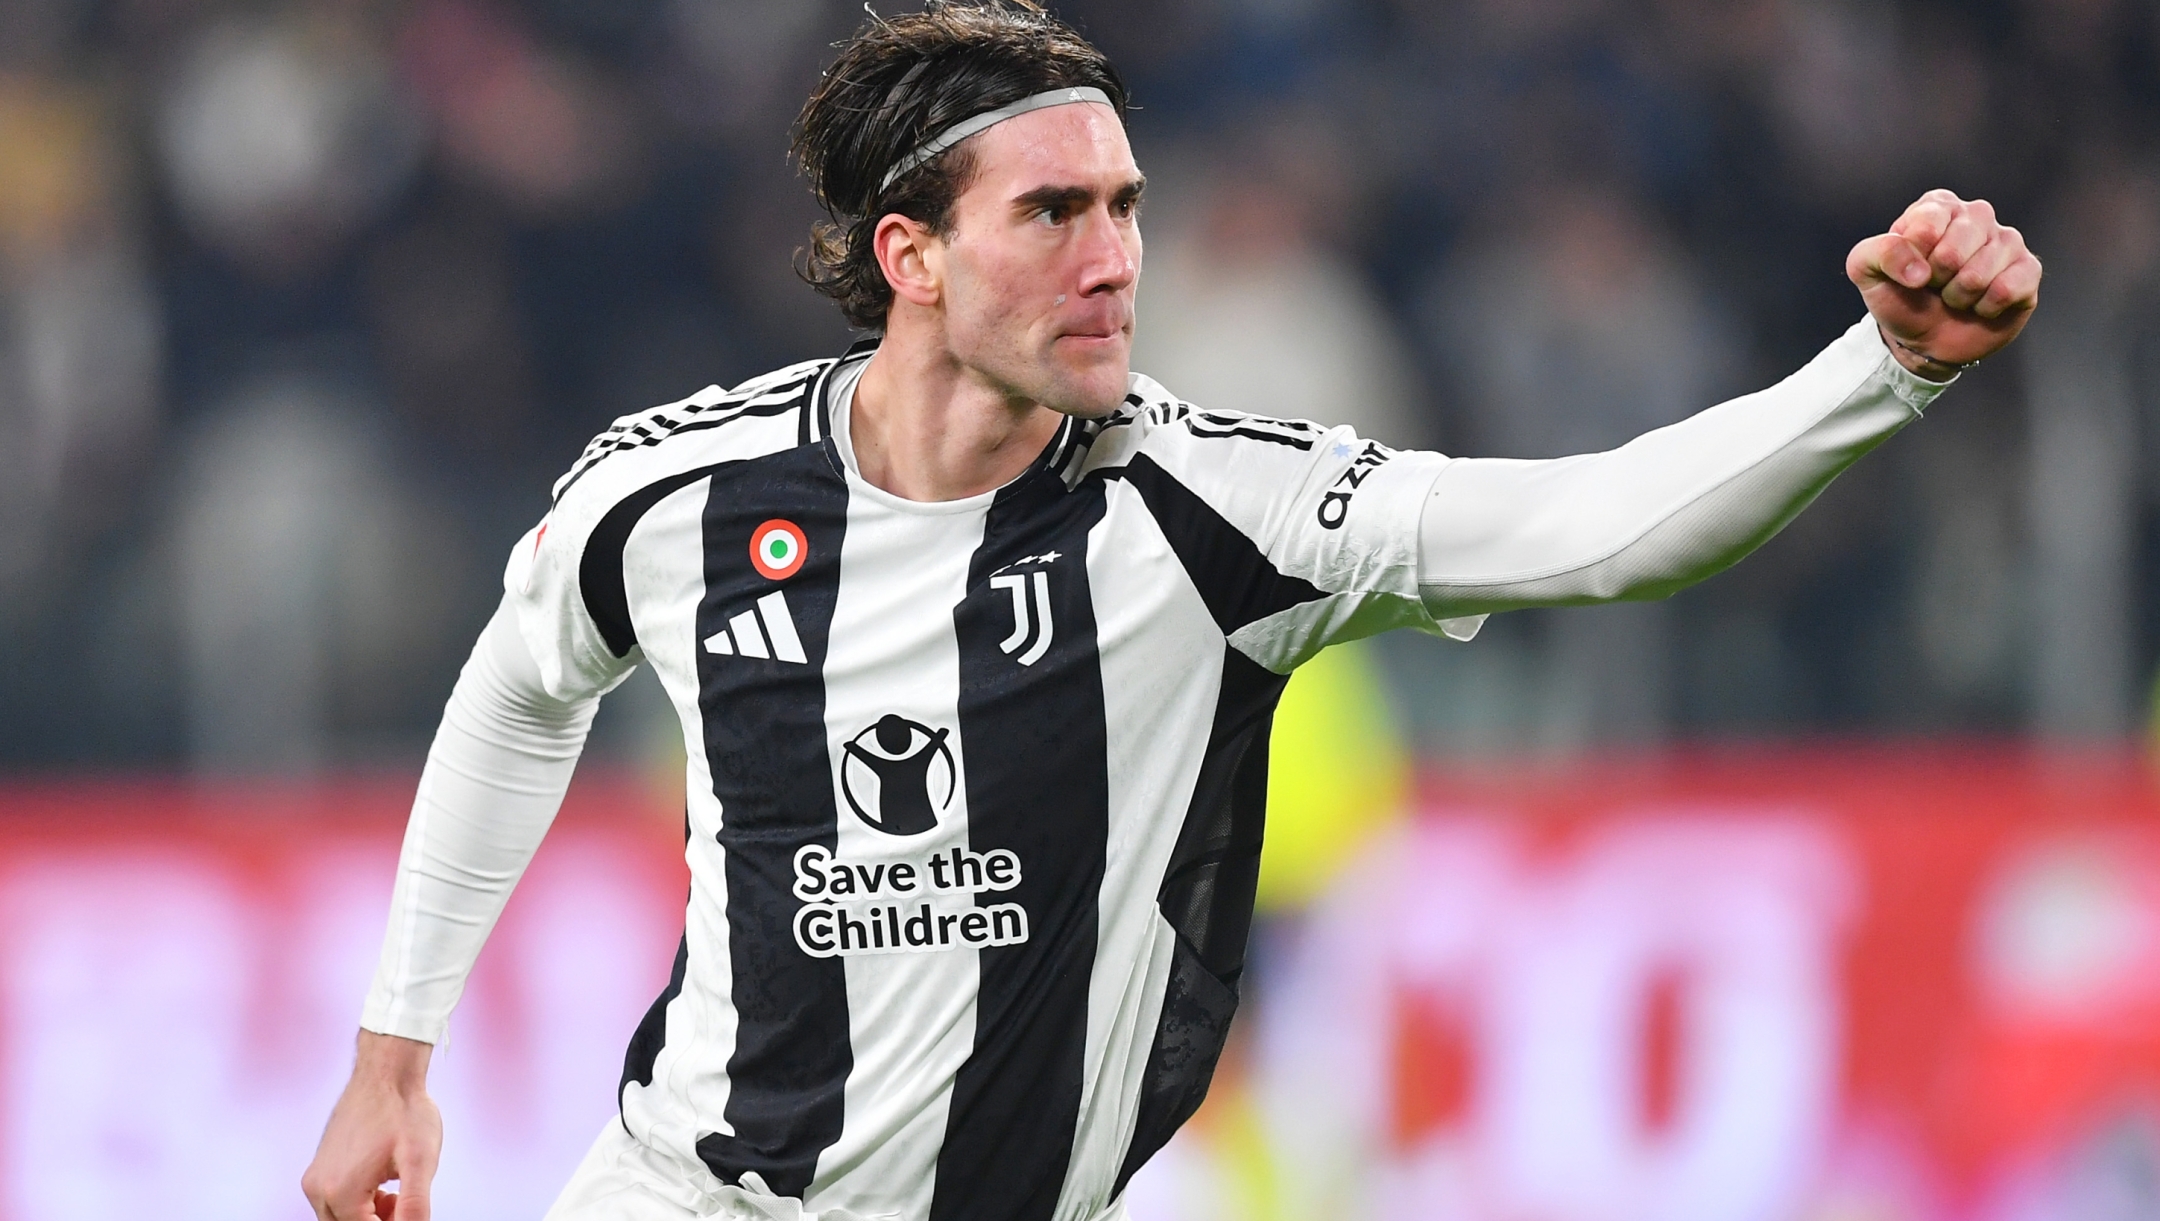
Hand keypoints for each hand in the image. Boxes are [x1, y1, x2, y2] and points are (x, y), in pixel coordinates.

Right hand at [302, 1032, 441, 1220]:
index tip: (409, 1209)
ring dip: (368, 1216)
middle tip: (402, 1202)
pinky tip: (384, 1186)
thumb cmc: (405, 1112)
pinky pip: (334, 1202)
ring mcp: (314, 1178)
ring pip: (340, 1218)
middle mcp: (318, 1189)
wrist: (386, 1074)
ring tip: (396, 1193)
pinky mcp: (318, 1168)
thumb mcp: (420, 1162)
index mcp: (340, 1192)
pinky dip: (358, 1204)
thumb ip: (415, 1205)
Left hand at [1847, 189, 2041, 379]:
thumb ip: (1876, 253)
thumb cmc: (1899, 298)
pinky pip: (2008, 289)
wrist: (1925, 339)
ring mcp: (2007, 240)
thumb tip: (1918, 270)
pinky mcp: (2028, 269)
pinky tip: (1980, 305)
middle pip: (1954, 250)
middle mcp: (1976, 215)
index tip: (1910, 270)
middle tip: (1934, 285)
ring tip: (1955, 296)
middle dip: (1937, 280)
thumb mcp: (1867, 272)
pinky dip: (1985, 307)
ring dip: (1959, 297)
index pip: (1926, 225)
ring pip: (1980, 273)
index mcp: (1937, 205)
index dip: (1912, 259)